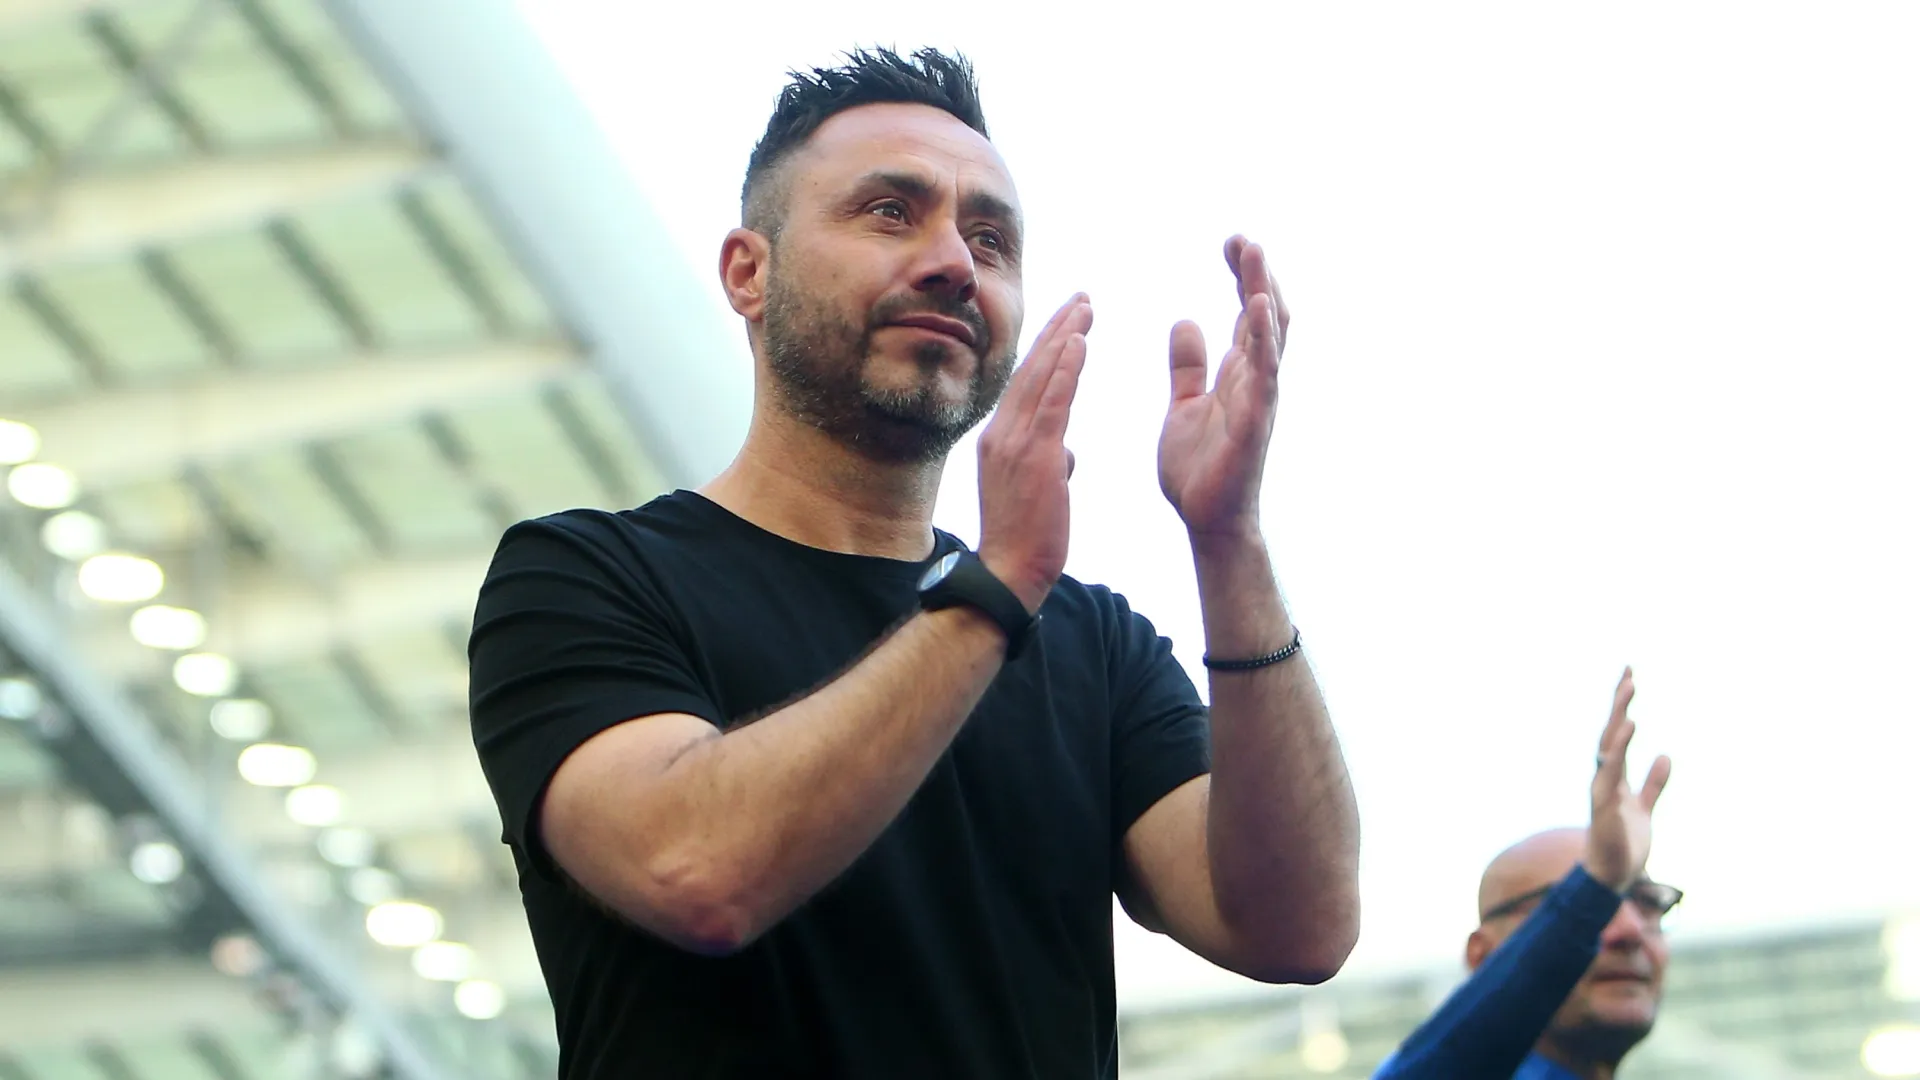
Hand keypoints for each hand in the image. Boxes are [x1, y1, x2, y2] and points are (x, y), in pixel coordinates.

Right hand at [976, 295, 1091, 612]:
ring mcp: (1015, 442)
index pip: (1025, 383)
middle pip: (1032, 369)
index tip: (1067, 322)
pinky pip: (1053, 401)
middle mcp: (1002, 432)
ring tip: (1086, 306)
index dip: (1048, 349)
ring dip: (1066, 336)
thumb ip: (1049, 464)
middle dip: (1058, 329)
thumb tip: (1065, 454)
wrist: (1009, 573)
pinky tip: (1079, 341)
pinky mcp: (1035, 455)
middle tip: (1082, 298)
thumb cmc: (1024, 540)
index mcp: (1000, 439)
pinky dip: (1065, 368)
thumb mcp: (1033, 492)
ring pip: (1042, 376)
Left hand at [1159, 236, 1288, 539]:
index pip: (1247, 313)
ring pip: (1270, 336)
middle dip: (1256, 274)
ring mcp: (1259, 399)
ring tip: (1254, 255)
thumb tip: (1186, 321)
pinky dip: (1264, 340)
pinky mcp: (1254, 422)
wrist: (1205, 519)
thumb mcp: (1185, 404)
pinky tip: (1257, 308)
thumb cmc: (1200, 468)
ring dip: (1263, 293)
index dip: (1242, 276)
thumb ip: (1188, 366)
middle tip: (1243, 238)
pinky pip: (1264, 374)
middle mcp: (1256, 380)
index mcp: (1239, 374)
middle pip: (1265, 315)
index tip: (1231, 242)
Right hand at [1584, 667, 1672, 891]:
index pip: (1616, 734)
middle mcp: (1605, 777)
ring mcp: (1603, 789)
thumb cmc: (1624, 845)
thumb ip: (1654, 784)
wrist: (1611, 878)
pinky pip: (1612, 770)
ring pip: (1609, 745)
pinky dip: (1619, 747)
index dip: (1622, 705)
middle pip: (1610, 732)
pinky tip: (1628, 726)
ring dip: (1619, 716)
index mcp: (1614, 776)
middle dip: (1619, 702)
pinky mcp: (1605, 804)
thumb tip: (1665, 756)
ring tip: (1629, 689)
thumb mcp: (1645, 809)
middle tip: (1629, 672)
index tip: (1629, 675)